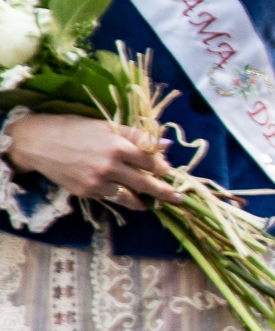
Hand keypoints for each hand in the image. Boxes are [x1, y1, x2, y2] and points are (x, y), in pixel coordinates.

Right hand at [4, 112, 177, 208]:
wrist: (38, 143)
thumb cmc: (74, 129)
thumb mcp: (106, 125)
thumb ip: (137, 135)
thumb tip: (166, 144)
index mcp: (118, 146)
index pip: (151, 161)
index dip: (162, 167)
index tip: (169, 171)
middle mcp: (110, 166)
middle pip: (146, 183)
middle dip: (166, 192)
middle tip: (180, 199)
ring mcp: (98, 182)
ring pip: (130, 196)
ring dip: (145, 201)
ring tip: (155, 204)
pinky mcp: (87, 192)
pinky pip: (112, 199)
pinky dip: (123, 199)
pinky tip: (132, 200)